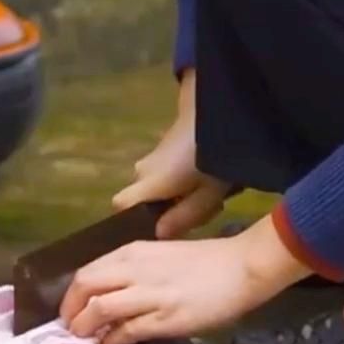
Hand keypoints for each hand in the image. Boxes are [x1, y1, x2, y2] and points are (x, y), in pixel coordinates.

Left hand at [61, 216, 309, 343]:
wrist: (241, 268)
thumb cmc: (205, 262)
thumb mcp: (161, 257)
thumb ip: (135, 272)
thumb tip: (109, 297)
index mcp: (133, 252)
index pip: (87, 272)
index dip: (72, 296)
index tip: (70, 311)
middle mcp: (135, 269)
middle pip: (84, 286)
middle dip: (70, 311)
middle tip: (70, 329)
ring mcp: (149, 294)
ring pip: (99, 309)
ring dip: (84, 329)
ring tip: (83, 342)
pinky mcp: (164, 317)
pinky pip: (125, 333)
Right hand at [114, 70, 229, 238]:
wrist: (222, 109)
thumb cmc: (213, 157)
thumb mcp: (208, 194)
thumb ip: (184, 217)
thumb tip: (159, 233)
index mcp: (149, 183)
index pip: (120, 205)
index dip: (133, 219)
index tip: (161, 225)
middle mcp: (144, 168)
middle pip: (146, 198)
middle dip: (171, 208)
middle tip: (204, 209)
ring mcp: (155, 154)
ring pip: (160, 184)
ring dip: (182, 193)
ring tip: (214, 192)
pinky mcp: (167, 144)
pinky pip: (168, 170)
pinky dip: (185, 178)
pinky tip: (211, 175)